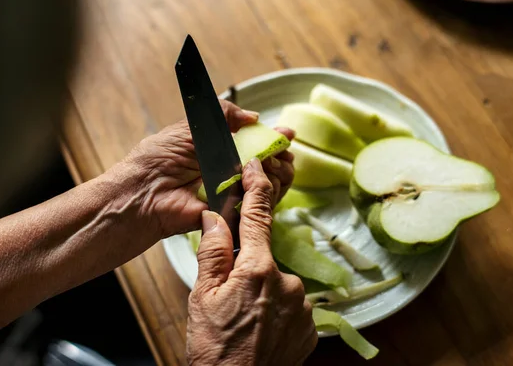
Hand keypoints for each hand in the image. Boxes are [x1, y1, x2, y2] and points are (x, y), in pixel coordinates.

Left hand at [122, 100, 294, 237]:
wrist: (145, 192)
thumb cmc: (160, 157)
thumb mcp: (191, 125)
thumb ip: (224, 114)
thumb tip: (254, 117)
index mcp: (220, 153)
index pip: (256, 146)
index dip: (274, 140)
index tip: (288, 135)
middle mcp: (230, 174)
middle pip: (270, 166)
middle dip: (282, 156)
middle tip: (282, 150)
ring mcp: (234, 195)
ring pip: (272, 185)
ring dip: (279, 170)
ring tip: (273, 161)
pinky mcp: (235, 214)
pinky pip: (262, 205)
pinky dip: (271, 190)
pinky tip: (268, 177)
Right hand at [186, 159, 316, 365]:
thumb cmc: (214, 346)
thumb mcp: (201, 296)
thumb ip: (212, 251)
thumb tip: (214, 216)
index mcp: (256, 269)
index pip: (257, 215)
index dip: (256, 186)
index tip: (255, 167)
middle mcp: (286, 282)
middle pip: (264, 257)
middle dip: (248, 268)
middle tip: (230, 298)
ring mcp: (302, 305)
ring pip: (278, 284)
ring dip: (263, 294)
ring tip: (244, 321)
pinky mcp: (311, 326)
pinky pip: (291, 307)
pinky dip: (276, 312)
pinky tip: (261, 330)